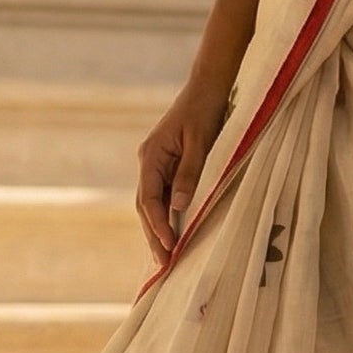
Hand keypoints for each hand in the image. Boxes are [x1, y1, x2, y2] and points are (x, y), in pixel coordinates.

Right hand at [136, 77, 228, 263]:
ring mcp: (156, 164)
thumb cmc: (205, 111)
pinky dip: (165, 215)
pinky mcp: (167, 164)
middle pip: (145, 206)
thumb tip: (178, 208)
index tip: (169, 246)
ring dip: (157, 229)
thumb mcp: (201, 143)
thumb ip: (189, 175)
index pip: (149, 199)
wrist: (207, 87)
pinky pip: (162, 195)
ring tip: (166, 257)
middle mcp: (148, 162)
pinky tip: (172, 233)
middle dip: (153, 235)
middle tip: (164, 265)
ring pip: (152, 203)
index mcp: (151, 156)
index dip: (157, 225)